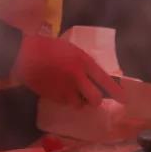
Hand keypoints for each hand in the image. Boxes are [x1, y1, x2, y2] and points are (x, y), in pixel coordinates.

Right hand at [10, 34, 124, 106]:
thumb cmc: (50, 46)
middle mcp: (77, 77)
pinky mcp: (52, 95)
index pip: (105, 80)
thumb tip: (96, 80)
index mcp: (84, 61)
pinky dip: (63, 100)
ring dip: (77, 101)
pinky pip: (63, 103)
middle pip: (95, 100)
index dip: (116, 92)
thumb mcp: (73, 51)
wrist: (26, 49)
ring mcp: (64, 88)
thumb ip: (84, 65)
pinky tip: (57, 89)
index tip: (124, 100)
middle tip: (91, 97)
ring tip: (70, 91)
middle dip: (94, 100)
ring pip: (78, 105)